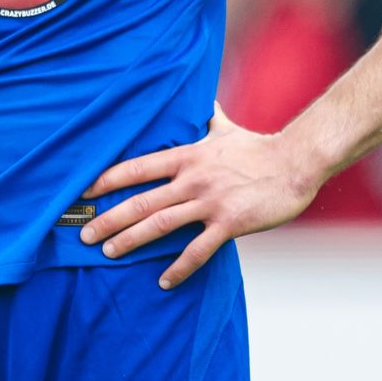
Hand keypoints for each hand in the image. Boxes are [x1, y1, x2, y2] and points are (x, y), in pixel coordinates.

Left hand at [81, 113, 330, 286]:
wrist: (297, 163)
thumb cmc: (259, 148)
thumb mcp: (226, 128)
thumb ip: (207, 118)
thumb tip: (200, 99)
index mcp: (188, 156)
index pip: (137, 168)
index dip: (107, 180)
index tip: (84, 193)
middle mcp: (193, 179)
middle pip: (141, 201)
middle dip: (109, 218)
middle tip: (84, 234)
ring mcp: (210, 202)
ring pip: (161, 224)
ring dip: (131, 240)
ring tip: (109, 253)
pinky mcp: (229, 223)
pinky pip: (197, 250)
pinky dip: (178, 268)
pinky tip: (163, 281)